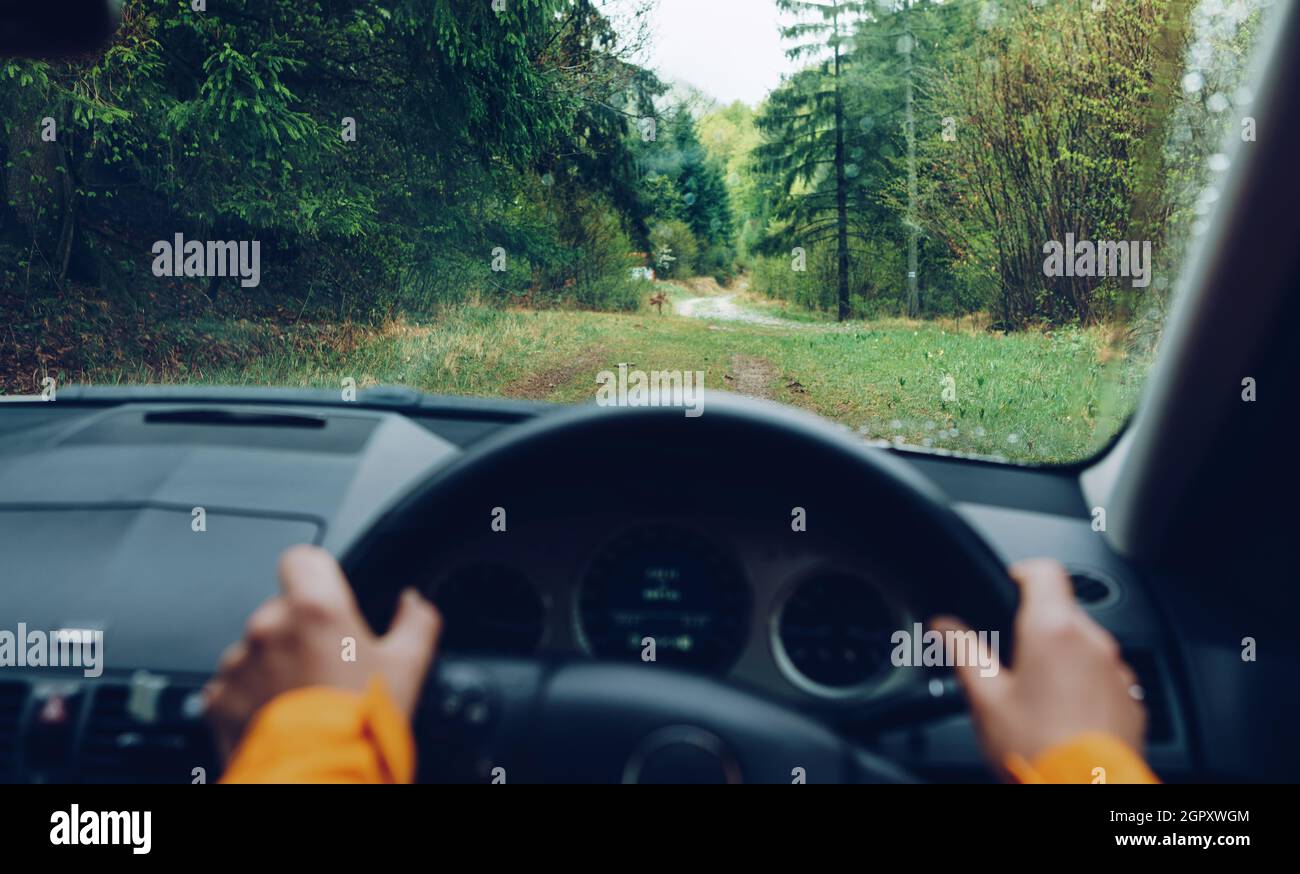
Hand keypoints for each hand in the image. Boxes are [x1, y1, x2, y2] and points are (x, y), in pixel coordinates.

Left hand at [205, 544, 441, 762]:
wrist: (318, 780)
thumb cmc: (361, 725)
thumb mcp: (407, 668)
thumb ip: (416, 623)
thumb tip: (414, 604)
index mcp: (316, 609)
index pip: (302, 559)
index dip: (316, 575)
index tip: (327, 597)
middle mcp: (269, 627)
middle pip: (281, 610)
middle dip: (300, 633)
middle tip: (326, 668)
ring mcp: (239, 663)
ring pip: (256, 649)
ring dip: (274, 665)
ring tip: (302, 700)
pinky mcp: (217, 698)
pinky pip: (233, 684)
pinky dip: (250, 697)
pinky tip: (279, 717)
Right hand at [931, 558, 1144, 777]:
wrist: (1086, 789)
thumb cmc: (1036, 746)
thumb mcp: (985, 698)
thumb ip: (963, 651)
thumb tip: (942, 626)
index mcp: (1052, 629)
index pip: (1043, 571)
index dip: (1021, 572)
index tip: (1009, 585)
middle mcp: (1092, 641)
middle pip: (1063, 610)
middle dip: (1036, 625)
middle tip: (1011, 659)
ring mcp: (1117, 670)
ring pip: (1085, 644)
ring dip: (1063, 656)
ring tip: (1037, 694)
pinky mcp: (1132, 697)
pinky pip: (1104, 676)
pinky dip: (1085, 684)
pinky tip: (1064, 713)